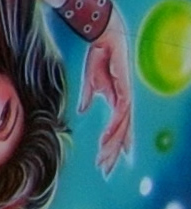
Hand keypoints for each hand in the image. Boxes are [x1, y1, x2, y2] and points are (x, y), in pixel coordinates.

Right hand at [86, 20, 136, 172]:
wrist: (104, 39)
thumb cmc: (99, 58)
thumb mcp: (91, 83)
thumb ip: (88, 98)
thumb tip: (83, 110)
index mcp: (117, 101)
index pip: (118, 128)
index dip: (116, 145)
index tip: (109, 162)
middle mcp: (124, 102)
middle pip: (122, 133)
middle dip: (113, 152)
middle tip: (105, 169)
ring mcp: (126, 97)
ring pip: (122, 128)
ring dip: (112, 144)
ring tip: (104, 159)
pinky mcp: (125, 91)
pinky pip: (121, 114)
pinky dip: (115, 127)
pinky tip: (107, 138)